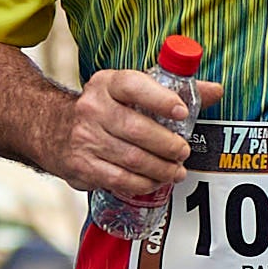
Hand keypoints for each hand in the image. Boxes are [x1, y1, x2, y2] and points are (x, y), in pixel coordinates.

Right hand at [57, 68, 215, 206]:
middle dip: (168, 145)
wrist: (50, 128)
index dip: (160, 99)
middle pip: (137, 130)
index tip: (182, 112)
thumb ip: (173, 90)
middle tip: (183, 152)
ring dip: (161, 169)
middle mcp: (92, 108)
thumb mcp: (130, 90)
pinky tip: (155, 182)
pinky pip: (119, 180)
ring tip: (176, 171)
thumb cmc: (105, 108)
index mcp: (107, 84)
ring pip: (131, 159)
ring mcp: (84, 139)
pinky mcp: (82, 166)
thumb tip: (217, 91)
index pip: (134, 86)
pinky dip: (143, 184)